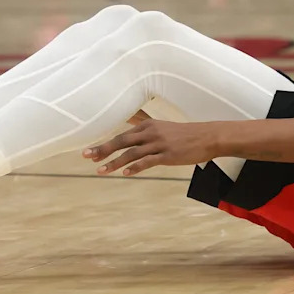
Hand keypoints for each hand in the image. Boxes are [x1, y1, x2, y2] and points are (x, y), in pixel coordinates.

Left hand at [82, 119, 217, 175]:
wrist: (207, 137)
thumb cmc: (184, 134)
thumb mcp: (162, 126)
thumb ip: (144, 123)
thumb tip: (130, 118)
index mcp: (147, 126)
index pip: (121, 135)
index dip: (104, 145)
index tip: (90, 153)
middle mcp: (150, 133)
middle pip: (121, 141)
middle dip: (102, 149)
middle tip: (87, 157)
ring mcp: (159, 143)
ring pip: (131, 153)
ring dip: (114, 162)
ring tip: (101, 170)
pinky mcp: (168, 154)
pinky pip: (148, 161)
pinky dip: (135, 167)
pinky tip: (125, 174)